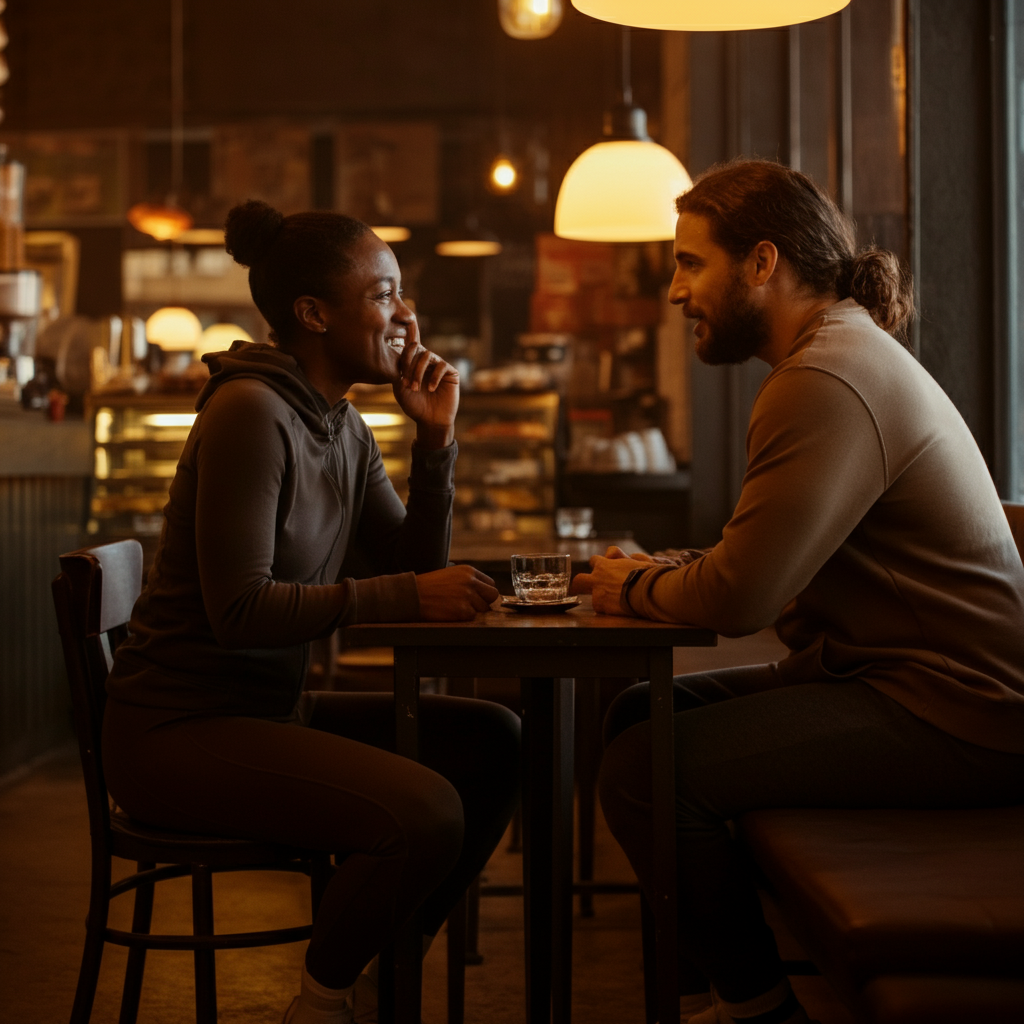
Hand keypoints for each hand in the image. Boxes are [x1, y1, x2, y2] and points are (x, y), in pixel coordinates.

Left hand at [393, 319, 458, 447]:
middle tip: (405, 382)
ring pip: (427, 355)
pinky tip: (431, 389)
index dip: (407, 337)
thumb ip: (397, 371)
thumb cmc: (414, 406)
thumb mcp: (400, 389)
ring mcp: (438, 365)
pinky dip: (434, 377)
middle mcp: (426, 361)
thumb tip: (397, 354)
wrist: (430, 421)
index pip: (409, 345)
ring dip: (418, 372)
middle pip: (416, 347)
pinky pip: (441, 365)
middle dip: (407, 363)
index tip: (402, 336)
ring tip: (415, 389)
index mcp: (413, 362)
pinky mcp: (451, 372)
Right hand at [415, 565, 498, 620]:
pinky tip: (451, 613)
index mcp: (468, 571)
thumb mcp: (451, 574)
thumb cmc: (430, 586)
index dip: (485, 593)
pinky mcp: (463, 610)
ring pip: (483, 609)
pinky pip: (472, 617)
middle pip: (493, 595)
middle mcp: (470, 581)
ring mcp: (468, 596)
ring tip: (455, 608)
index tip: (478, 598)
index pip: (490, 584)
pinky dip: (463, 618)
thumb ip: (468, 581)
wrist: (413, 595)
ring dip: (472, 611)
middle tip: (472, 606)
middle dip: (485, 602)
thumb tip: (484, 593)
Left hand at [571, 546, 654, 614]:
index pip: (594, 560)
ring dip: (599, 598)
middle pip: (579, 579)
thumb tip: (633, 557)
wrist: (646, 590)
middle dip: (580, 584)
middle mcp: (597, 577)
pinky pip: (599, 607)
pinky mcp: (600, 605)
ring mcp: (597, 591)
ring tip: (611, 602)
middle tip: (584, 590)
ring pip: (591, 596)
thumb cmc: (646, 574)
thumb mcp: (639, 561)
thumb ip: (631, 559)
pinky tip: (617, 609)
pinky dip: (607, 608)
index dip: (598, 565)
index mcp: (604, 565)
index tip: (602, 570)